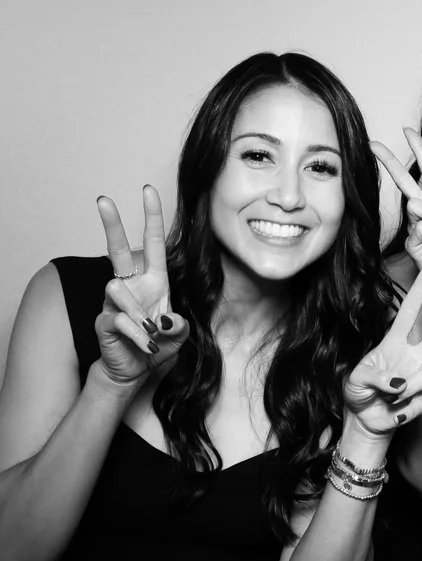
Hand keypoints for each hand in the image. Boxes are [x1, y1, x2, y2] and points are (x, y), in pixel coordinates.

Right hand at [94, 186, 188, 387]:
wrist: (135, 370)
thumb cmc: (157, 345)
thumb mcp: (180, 335)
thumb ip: (180, 327)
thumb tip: (167, 320)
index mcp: (153, 281)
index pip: (152, 244)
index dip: (152, 218)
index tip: (148, 191)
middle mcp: (131, 286)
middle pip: (117, 250)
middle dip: (111, 224)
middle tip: (103, 199)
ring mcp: (113, 302)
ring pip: (118, 291)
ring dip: (140, 316)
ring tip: (151, 335)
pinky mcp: (103, 320)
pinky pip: (119, 320)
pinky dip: (138, 335)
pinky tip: (145, 345)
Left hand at [344, 265, 421, 436]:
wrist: (365, 419)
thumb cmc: (358, 392)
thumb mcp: (355, 379)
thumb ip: (375, 377)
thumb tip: (400, 383)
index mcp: (394, 342)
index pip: (408, 312)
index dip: (418, 291)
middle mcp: (412, 355)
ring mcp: (420, 375)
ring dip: (407, 388)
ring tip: (388, 397)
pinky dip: (404, 408)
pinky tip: (396, 408)